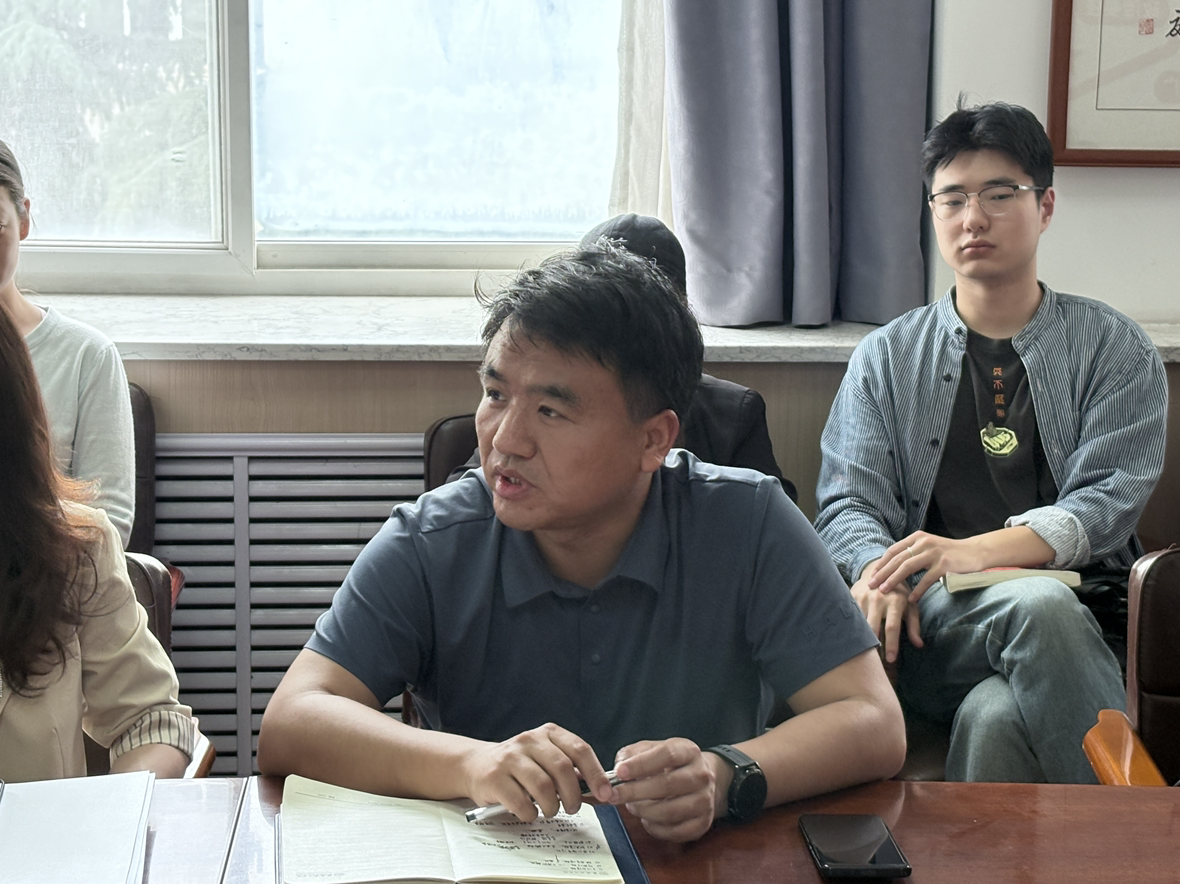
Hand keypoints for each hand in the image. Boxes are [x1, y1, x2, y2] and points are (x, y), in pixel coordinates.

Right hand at [460, 723, 612, 821]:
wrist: (476, 765)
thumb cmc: (519, 766)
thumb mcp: (545, 757)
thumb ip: (568, 767)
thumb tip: (599, 788)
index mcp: (548, 733)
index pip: (580, 749)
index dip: (596, 773)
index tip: (605, 793)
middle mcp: (529, 740)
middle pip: (563, 768)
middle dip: (573, 795)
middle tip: (573, 808)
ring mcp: (510, 757)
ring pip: (543, 786)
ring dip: (552, 806)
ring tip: (550, 810)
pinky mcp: (494, 777)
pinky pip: (521, 802)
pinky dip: (531, 813)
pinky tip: (529, 812)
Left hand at [612, 739, 719, 841]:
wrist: (700, 779)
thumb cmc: (670, 764)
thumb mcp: (652, 749)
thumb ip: (632, 754)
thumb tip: (618, 770)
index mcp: (688, 751)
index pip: (666, 755)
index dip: (641, 764)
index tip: (620, 772)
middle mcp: (701, 775)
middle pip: (667, 785)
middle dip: (635, 792)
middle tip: (614, 795)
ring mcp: (705, 800)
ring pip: (669, 812)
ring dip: (643, 811)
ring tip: (631, 805)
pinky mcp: (703, 823)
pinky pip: (675, 832)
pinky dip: (655, 828)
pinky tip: (647, 818)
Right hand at [851, 560, 921, 663]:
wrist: (881, 569)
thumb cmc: (899, 592)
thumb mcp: (910, 606)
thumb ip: (914, 626)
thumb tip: (919, 645)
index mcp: (896, 601)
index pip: (892, 627)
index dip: (891, 645)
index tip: (890, 660)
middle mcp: (878, 598)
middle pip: (873, 627)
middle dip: (872, 645)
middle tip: (873, 661)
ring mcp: (864, 597)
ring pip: (859, 622)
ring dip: (860, 638)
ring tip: (860, 653)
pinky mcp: (852, 596)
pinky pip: (849, 615)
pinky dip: (850, 628)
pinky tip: (850, 638)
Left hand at [868, 532, 985, 602]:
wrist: (974, 552)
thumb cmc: (948, 553)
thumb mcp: (927, 548)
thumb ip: (911, 553)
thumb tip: (889, 568)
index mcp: (916, 537)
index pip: (893, 550)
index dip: (881, 564)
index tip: (871, 576)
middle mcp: (923, 542)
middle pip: (897, 559)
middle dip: (882, 573)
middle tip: (871, 585)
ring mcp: (934, 552)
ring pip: (908, 567)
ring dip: (894, 580)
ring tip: (884, 591)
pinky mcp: (945, 564)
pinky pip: (926, 579)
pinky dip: (917, 590)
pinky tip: (910, 600)